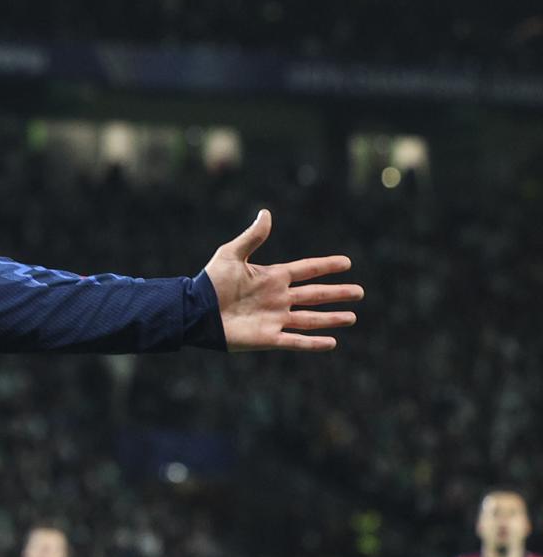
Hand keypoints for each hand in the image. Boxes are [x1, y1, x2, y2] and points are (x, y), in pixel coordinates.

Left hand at [202, 210, 361, 351]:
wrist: (195, 311)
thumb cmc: (210, 282)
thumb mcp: (231, 255)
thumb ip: (252, 237)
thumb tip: (266, 213)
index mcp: (272, 277)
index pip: (306, 270)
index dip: (326, 266)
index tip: (347, 262)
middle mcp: (278, 298)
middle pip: (315, 295)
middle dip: (337, 294)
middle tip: (360, 292)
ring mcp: (275, 318)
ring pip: (311, 319)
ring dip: (331, 319)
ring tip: (352, 317)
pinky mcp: (268, 337)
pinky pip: (295, 341)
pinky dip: (313, 343)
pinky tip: (332, 342)